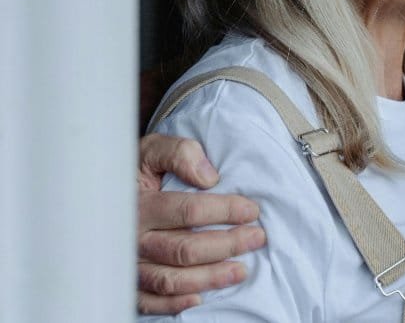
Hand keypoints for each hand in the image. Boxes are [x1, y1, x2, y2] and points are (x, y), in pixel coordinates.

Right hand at [137, 134, 265, 313]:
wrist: (97, 193)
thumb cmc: (134, 172)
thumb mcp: (152, 151)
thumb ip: (179, 154)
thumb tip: (208, 176)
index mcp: (139, 205)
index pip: (188, 211)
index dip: (225, 211)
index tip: (251, 210)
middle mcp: (131, 238)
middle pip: (184, 249)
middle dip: (227, 245)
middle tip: (256, 238)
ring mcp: (127, 264)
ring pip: (170, 279)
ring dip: (209, 278)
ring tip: (241, 270)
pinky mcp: (126, 282)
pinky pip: (147, 301)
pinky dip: (172, 304)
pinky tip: (199, 298)